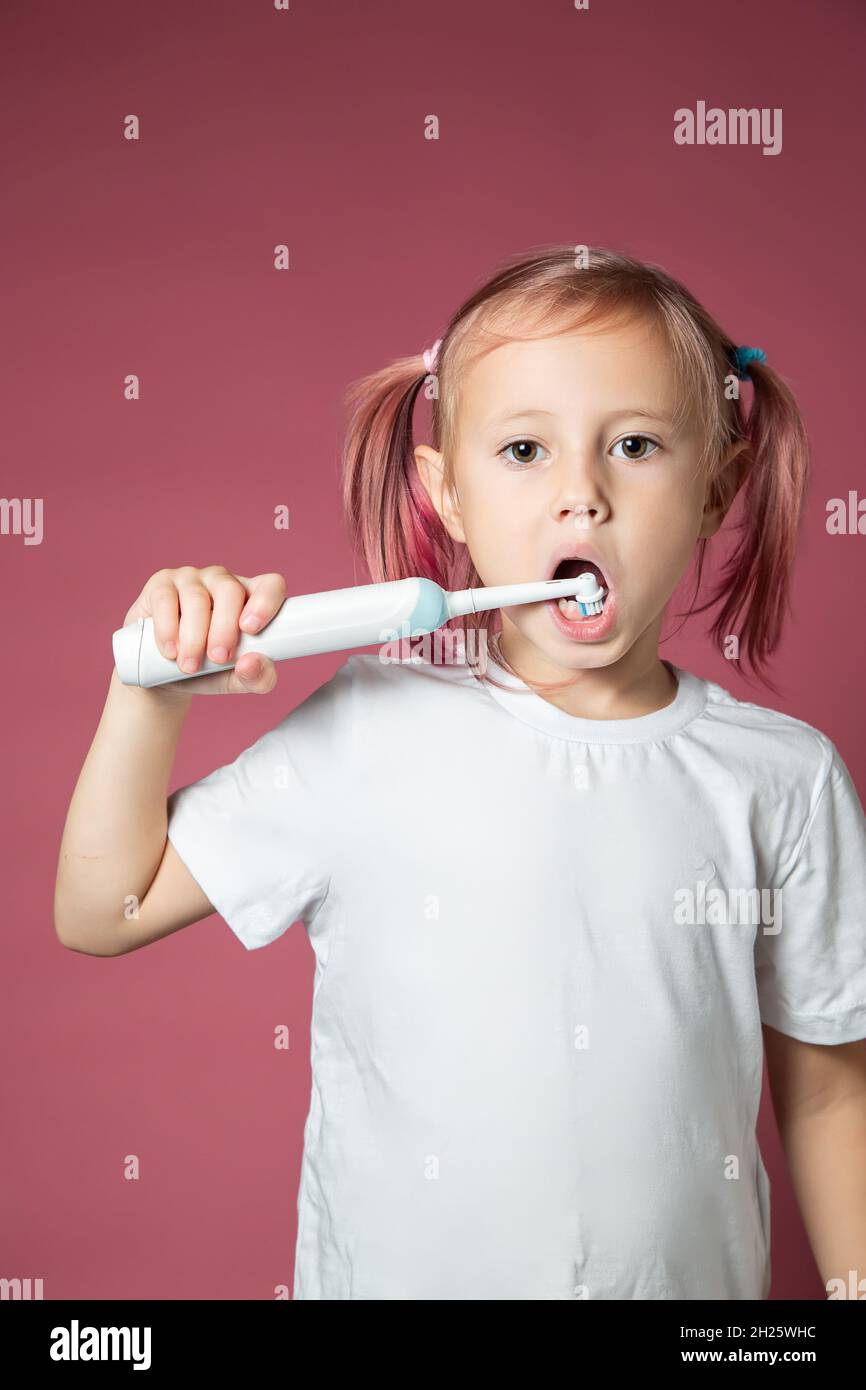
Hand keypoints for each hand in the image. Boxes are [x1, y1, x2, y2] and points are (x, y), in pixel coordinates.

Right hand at [121, 566, 285, 696]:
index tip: (251, 630)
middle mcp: (222, 581)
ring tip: (190, 666)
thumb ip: (257, 677)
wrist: (164, 676)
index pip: (270, 585)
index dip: (266, 601)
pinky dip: (168, 628)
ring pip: (196, 597)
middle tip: (218, 658)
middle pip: (230, 590)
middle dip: (224, 628)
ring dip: (194, 636)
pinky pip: (165, 599)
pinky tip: (170, 650)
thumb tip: (252, 664)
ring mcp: (191, 579)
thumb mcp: (236, 680)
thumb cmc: (209, 670)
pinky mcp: (161, 584)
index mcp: (250, 598)